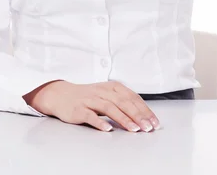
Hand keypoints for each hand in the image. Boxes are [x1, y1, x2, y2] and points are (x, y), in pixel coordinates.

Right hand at [27, 80, 159, 132]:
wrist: (62, 95)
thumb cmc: (88, 97)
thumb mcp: (107, 95)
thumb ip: (123, 102)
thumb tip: (143, 115)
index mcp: (112, 86)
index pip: (132, 97)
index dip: (144, 110)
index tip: (154, 122)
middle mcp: (102, 91)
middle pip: (123, 102)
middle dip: (138, 116)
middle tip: (148, 128)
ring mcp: (90, 99)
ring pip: (110, 108)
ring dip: (124, 119)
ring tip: (134, 129)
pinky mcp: (79, 109)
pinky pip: (91, 115)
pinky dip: (100, 122)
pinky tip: (108, 129)